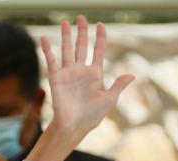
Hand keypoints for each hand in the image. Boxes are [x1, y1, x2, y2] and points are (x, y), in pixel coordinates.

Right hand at [40, 16, 132, 144]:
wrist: (74, 126)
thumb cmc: (92, 116)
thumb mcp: (109, 100)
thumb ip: (118, 86)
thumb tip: (132, 75)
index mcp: (95, 74)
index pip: (98, 50)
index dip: (100, 37)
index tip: (101, 25)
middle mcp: (81, 70)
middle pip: (82, 46)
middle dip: (82, 31)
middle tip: (81, 17)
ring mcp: (68, 73)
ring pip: (67, 49)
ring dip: (66, 36)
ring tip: (65, 22)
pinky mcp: (56, 78)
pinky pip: (52, 61)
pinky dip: (47, 50)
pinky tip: (44, 38)